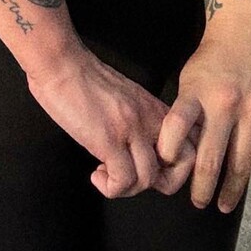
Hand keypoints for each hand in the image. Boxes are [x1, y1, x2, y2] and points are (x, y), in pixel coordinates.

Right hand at [27, 46, 198, 199]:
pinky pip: (122, 181)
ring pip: (149, 179)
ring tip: (107, 175)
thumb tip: (137, 150)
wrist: (60, 63)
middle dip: (162, 181)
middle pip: (186, 163)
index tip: (150, 165)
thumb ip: (138, 120)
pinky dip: (109, 187)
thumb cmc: (82, 79)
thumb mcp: (124, 98)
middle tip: (134, 177)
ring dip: (127, 188)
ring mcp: (131, 128)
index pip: (191, 140)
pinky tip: (97, 175)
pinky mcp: (108, 139)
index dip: (176, 162)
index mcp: (154, 107)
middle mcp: (149, 117)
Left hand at [156, 21, 250, 214]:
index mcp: (198, 94)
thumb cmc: (212, 60)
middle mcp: (226, 103)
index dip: (168, 155)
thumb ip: (184, 115)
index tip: (165, 170)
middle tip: (198, 203)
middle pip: (211, 158)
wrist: (245, 29)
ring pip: (242, 162)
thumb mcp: (188, 80)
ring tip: (222, 206)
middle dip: (202, 188)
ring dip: (231, 191)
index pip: (177, 130)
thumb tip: (175, 156)